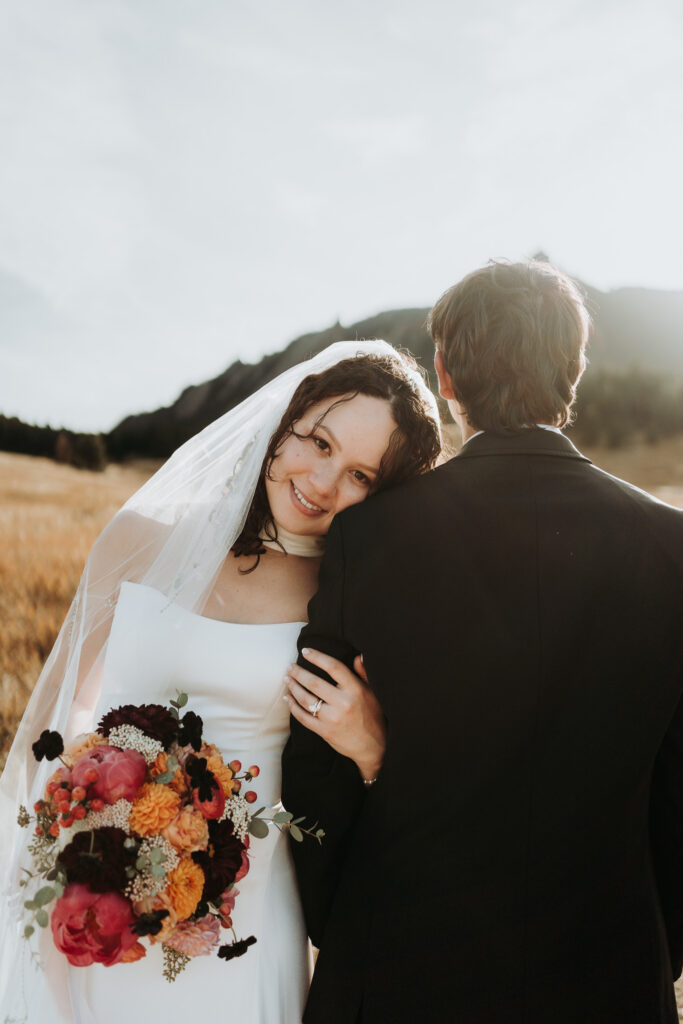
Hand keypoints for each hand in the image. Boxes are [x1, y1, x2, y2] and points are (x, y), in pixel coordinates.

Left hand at [285, 648, 385, 782]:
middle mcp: (343, 703)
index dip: (318, 657)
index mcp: (356, 690)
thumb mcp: (373, 693)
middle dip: (299, 672)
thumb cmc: (374, 716)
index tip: (306, 651)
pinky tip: (287, 698)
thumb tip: (358, 655)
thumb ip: (364, 673)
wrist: (374, 747)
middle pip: (314, 683)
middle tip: (289, 666)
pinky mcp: (324, 732)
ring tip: (287, 678)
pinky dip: (293, 706)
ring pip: (306, 699)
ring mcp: (332, 719)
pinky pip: (303, 717)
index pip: (333, 667)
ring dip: (293, 687)